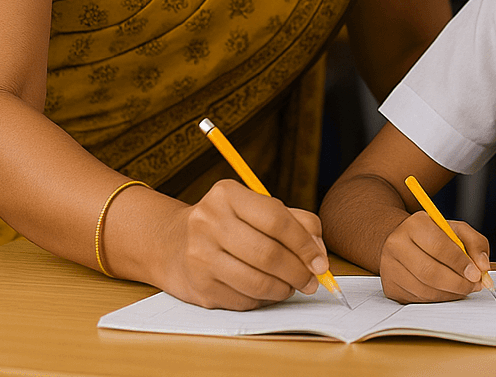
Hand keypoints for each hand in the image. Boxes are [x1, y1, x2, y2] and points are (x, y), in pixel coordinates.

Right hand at [159, 180, 331, 309]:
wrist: (174, 244)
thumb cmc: (229, 223)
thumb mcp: (257, 208)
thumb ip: (295, 221)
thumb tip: (319, 252)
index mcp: (227, 195)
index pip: (276, 220)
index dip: (304, 244)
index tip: (321, 261)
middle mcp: (208, 222)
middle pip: (267, 254)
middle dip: (298, 271)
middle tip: (311, 281)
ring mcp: (200, 256)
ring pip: (256, 282)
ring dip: (283, 289)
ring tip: (292, 286)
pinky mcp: (198, 287)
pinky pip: (243, 300)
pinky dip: (263, 300)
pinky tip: (267, 292)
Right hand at [379, 210, 489, 302]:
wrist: (401, 241)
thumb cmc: (432, 236)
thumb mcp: (455, 230)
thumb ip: (475, 243)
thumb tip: (484, 266)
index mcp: (415, 224)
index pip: (439, 246)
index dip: (460, 262)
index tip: (477, 273)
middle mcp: (397, 244)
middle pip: (429, 271)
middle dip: (457, 283)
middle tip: (474, 286)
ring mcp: (390, 267)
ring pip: (424, 289)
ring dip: (449, 294)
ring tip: (464, 289)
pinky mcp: (390, 286)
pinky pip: (418, 300)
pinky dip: (438, 299)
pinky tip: (448, 292)